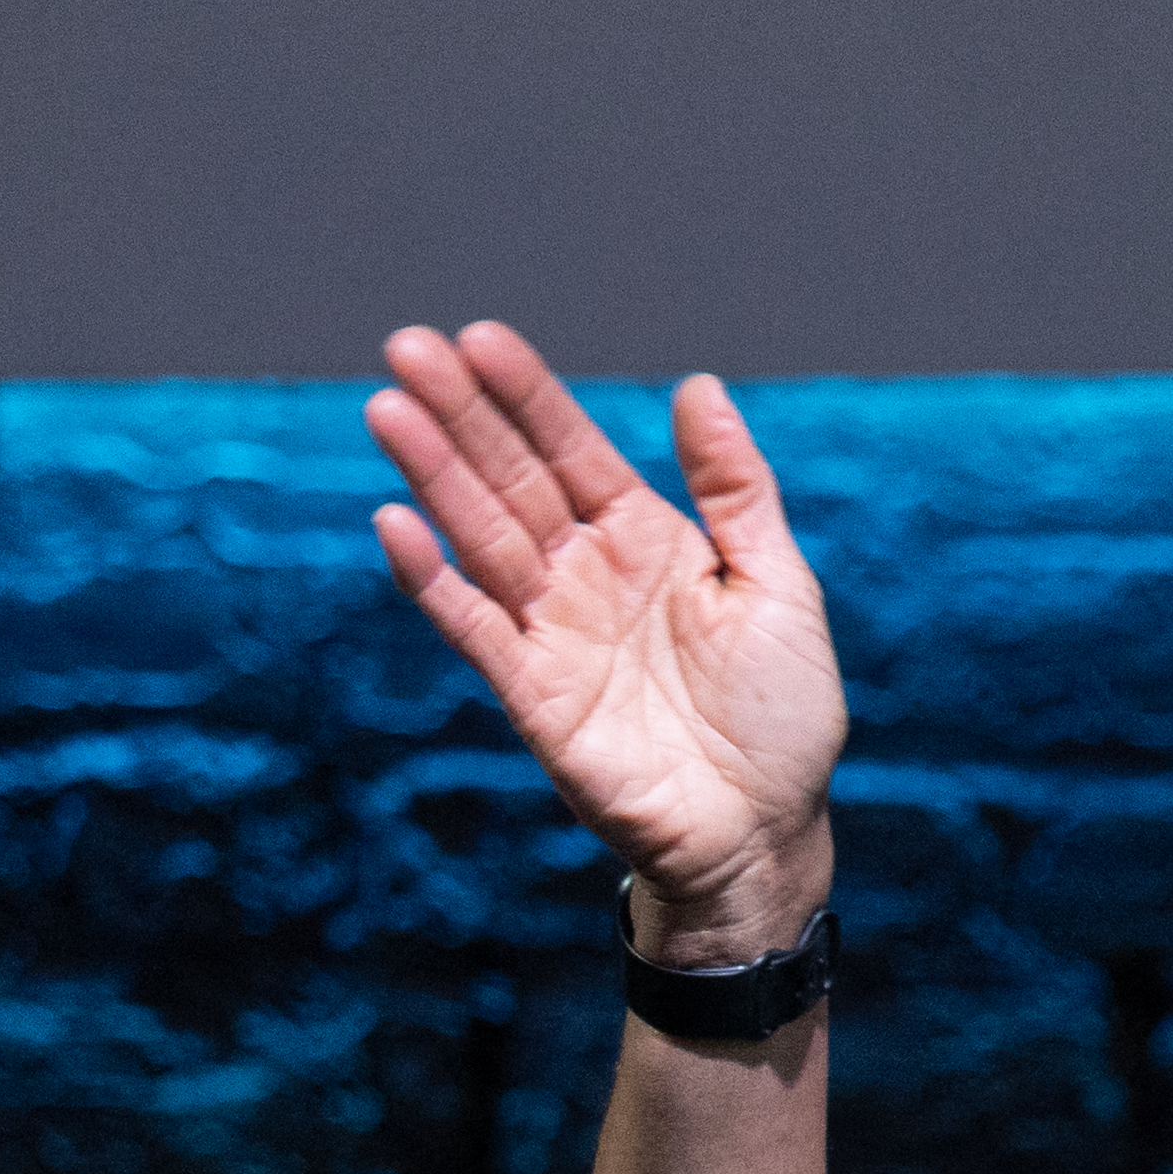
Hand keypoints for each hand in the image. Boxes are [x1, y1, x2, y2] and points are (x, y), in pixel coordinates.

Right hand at [368, 321, 846, 941]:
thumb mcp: (777, 585)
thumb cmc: (782, 717)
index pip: (573, 450)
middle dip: (461, 415)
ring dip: (434, 476)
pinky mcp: (534, 698)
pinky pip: (474, 629)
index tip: (480, 339)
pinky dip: (433, 582)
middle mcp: (588, 576)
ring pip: (482, 539)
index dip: (528, 396)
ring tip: (390, 411)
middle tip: (408, 348)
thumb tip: (699, 388)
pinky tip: (397, 524)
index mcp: (646, 540)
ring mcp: (555, 634)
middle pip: (512, 480)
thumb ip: (736, 490)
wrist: (765, 834)